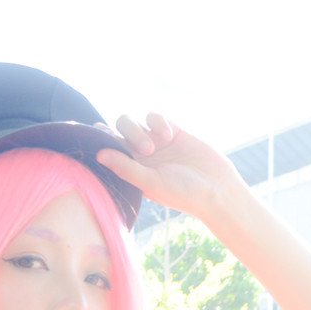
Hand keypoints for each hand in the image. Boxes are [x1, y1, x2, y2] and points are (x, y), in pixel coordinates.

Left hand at [97, 112, 246, 230]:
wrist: (215, 187)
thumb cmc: (181, 192)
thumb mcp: (150, 182)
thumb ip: (125, 168)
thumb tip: (99, 154)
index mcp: (128, 171)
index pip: (106, 151)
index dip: (98, 140)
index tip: (96, 134)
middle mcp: (138, 156)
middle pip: (117, 131)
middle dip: (126, 134)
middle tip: (146, 150)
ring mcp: (153, 142)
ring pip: (133, 122)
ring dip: (139, 129)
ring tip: (155, 145)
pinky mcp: (170, 130)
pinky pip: (154, 117)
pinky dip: (157, 121)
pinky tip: (168, 134)